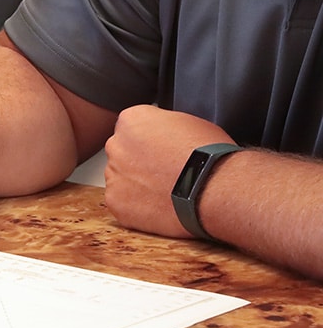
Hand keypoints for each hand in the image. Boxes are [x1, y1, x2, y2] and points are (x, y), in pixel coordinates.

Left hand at [103, 105, 234, 237]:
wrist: (215, 190)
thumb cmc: (209, 156)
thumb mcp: (188, 121)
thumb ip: (162, 124)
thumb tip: (160, 132)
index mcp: (131, 120)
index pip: (131, 127)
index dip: (149, 140)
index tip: (161, 149)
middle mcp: (116, 145)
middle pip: (123, 152)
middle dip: (138, 161)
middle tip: (163, 172)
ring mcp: (113, 174)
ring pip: (120, 178)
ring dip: (135, 184)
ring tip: (164, 191)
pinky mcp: (115, 201)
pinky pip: (121, 202)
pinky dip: (135, 206)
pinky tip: (157, 205)